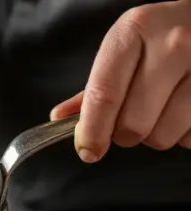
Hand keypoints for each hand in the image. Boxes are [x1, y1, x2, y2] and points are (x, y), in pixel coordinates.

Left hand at [51, 0, 190, 162]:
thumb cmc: (166, 33)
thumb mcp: (128, 44)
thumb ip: (95, 86)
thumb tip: (61, 118)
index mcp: (136, 30)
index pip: (104, 95)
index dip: (92, 131)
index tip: (88, 150)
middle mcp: (173, 45)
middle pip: (131, 124)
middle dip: (125, 132)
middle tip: (134, 115)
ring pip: (162, 136)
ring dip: (157, 133)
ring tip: (164, 107)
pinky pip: (190, 138)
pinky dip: (184, 133)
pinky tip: (185, 108)